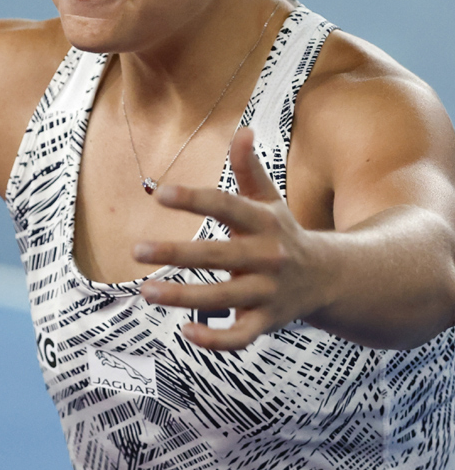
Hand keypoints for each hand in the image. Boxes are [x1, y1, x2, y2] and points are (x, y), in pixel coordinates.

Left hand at [136, 127, 330, 350]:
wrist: (333, 278)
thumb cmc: (285, 234)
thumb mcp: (270, 200)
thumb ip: (249, 168)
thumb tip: (241, 130)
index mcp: (263, 223)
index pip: (226, 206)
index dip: (193, 199)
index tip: (159, 193)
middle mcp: (267, 257)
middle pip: (218, 255)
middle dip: (176, 253)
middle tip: (136, 249)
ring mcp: (268, 292)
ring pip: (223, 297)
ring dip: (182, 297)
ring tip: (145, 291)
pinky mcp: (267, 321)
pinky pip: (241, 336)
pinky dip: (215, 340)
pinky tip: (185, 330)